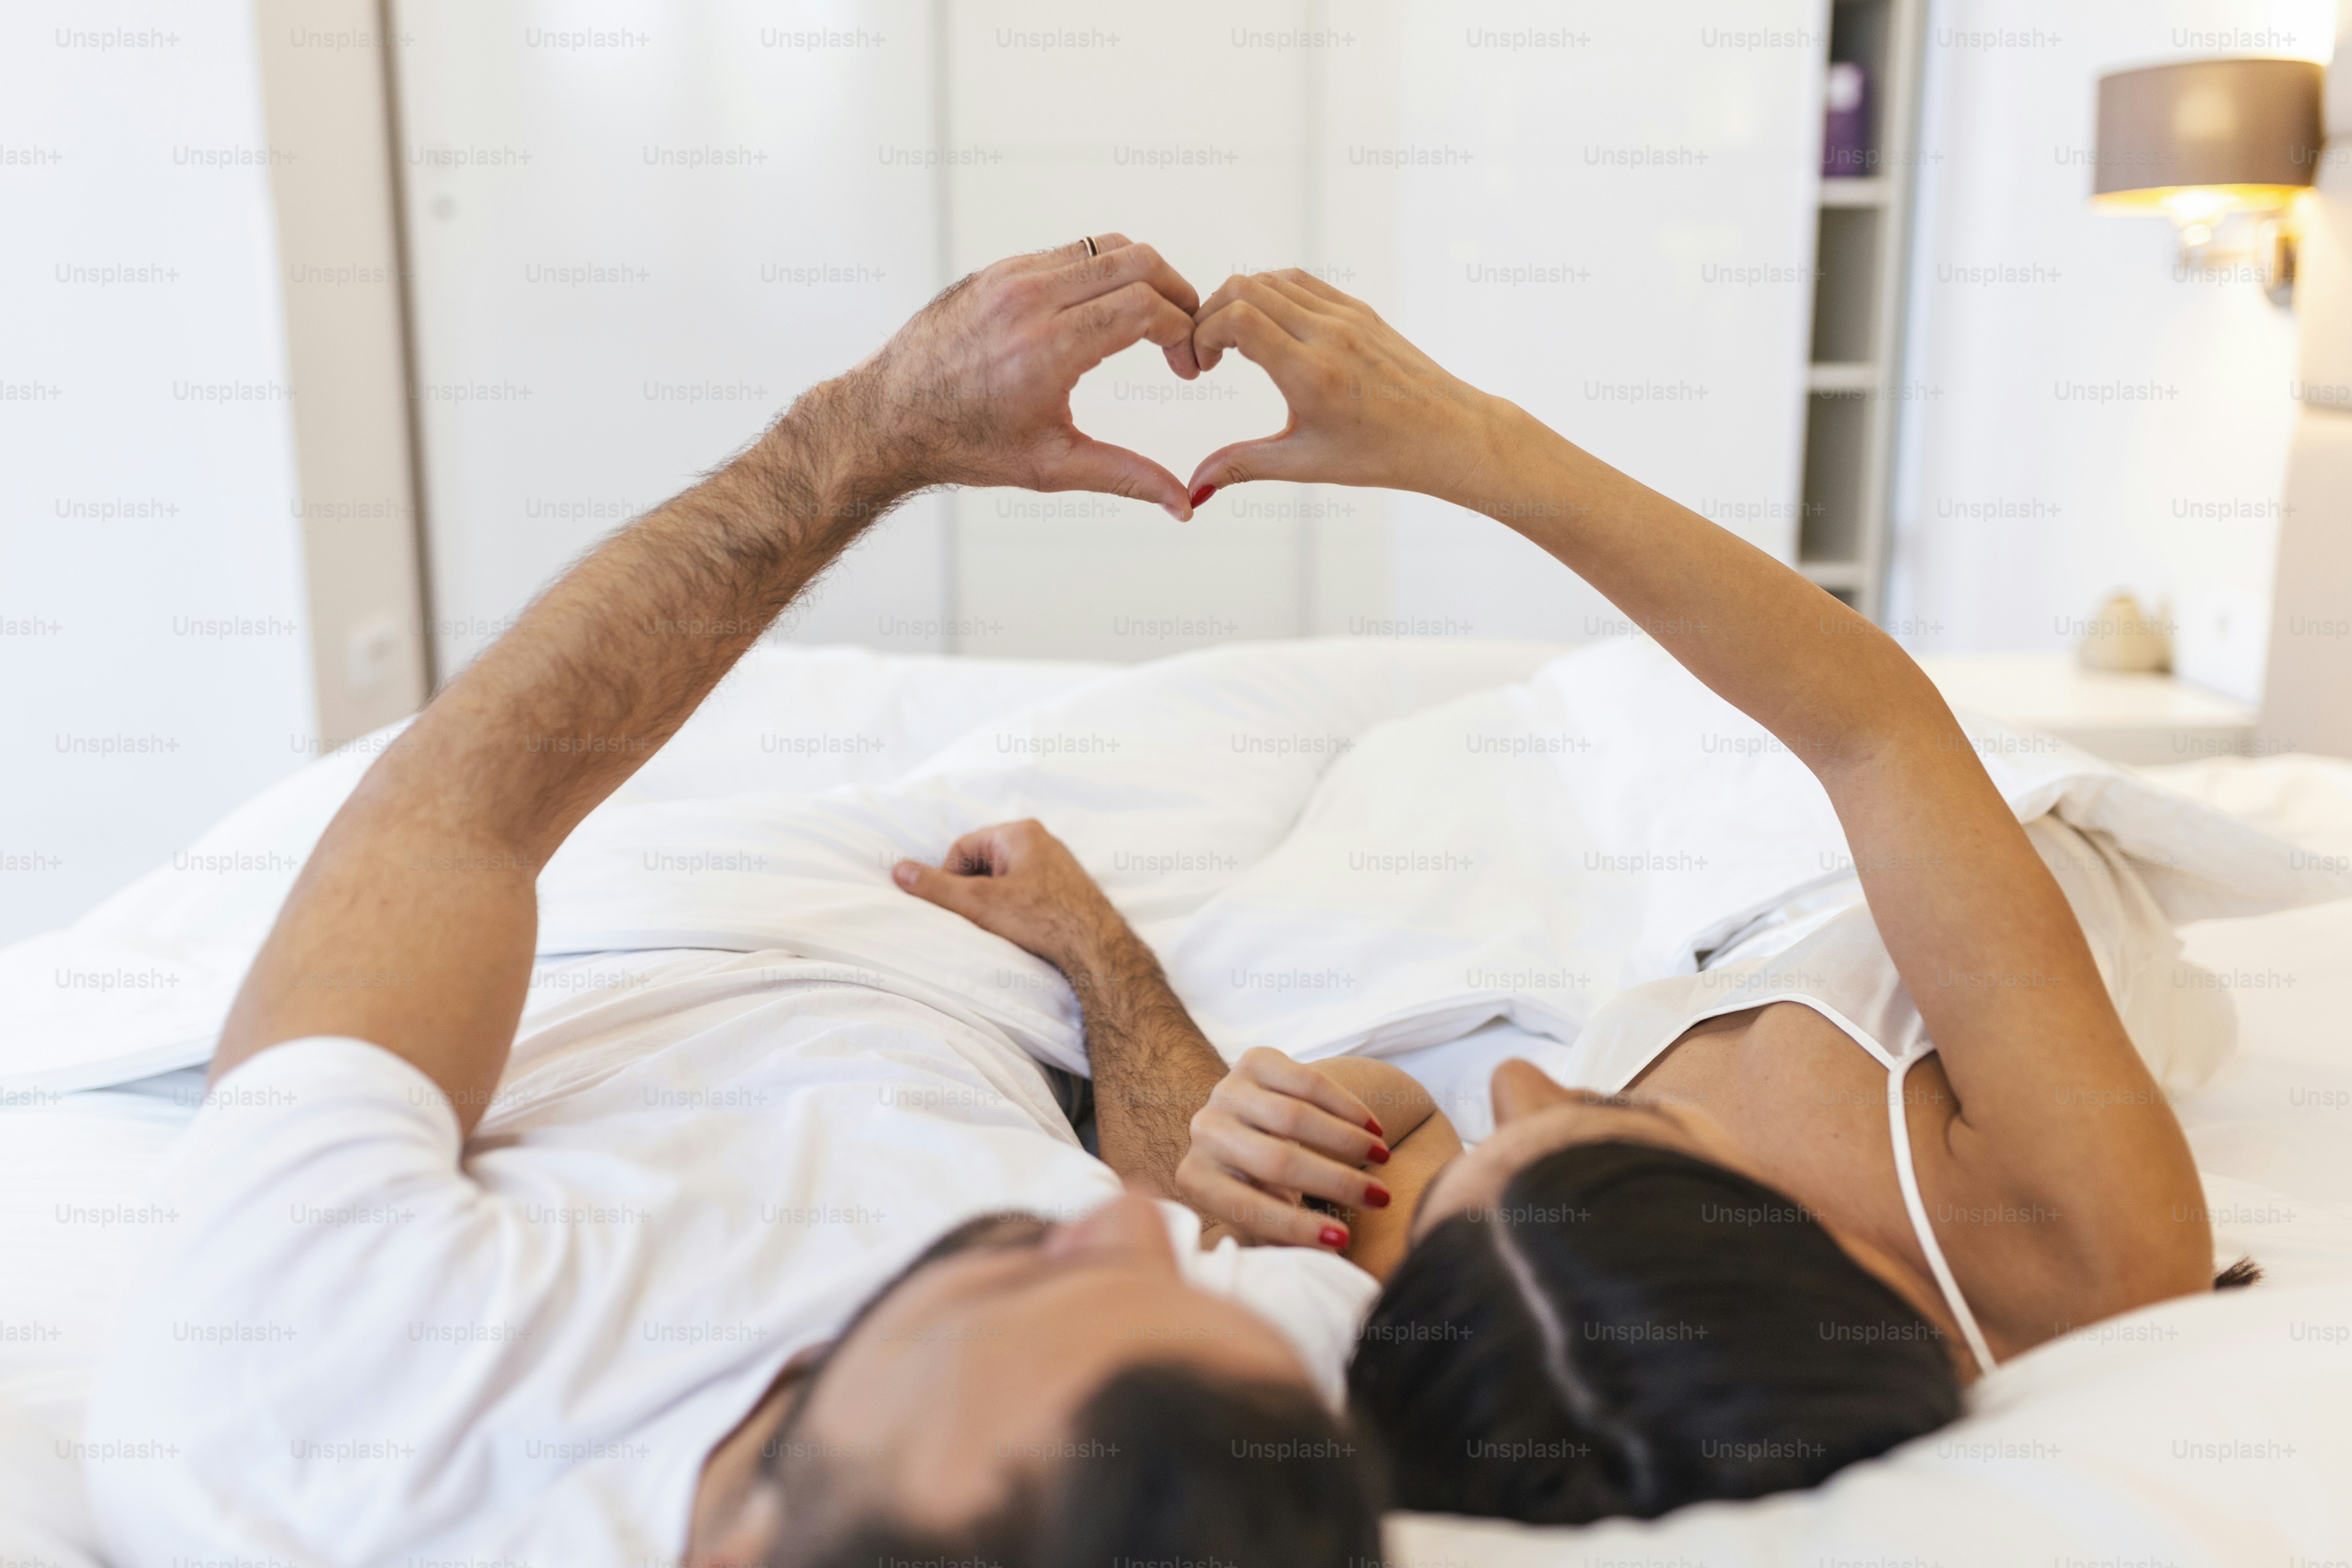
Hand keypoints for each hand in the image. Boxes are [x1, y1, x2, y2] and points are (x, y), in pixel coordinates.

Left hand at [850, 236, 1205, 517]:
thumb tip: (1185, 505)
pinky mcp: (997, 269)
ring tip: (1152, 320)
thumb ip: (1126, 477)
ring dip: (1143, 276)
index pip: (1144, 307)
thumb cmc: (963, 443)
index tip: (1187, 366)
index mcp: (1047, 348)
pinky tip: (1104, 313)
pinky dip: (1102, 273)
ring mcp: (1010, 276)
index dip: (1183, 332)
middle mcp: (1029, 299)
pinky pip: (1069, 252)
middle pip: (1136, 261)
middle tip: (1184, 335)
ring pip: (1105, 246)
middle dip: (1177, 294)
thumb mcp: (1052, 466)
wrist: (889, 418)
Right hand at [892, 818, 1129, 975]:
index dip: (950, 879)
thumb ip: (936, 887)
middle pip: (983, 862)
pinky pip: (1026, 891)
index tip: (957, 908)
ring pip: (1005, 879)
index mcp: (1019, 832)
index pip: (962, 848)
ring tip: (1002, 926)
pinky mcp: (1066, 887)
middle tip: (979, 918)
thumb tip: (899, 871)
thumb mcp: (978, 903)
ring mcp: (1056, 864)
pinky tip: (1022, 929)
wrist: (1096, 948)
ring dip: (994, 901)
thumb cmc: (1041, 919)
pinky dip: (1016, 908)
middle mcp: (1040, 840)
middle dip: (974, 890)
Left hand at [1176, 1047, 1393, 1251]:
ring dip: (1349, 1142)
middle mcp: (1203, 1131)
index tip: (1342, 1241)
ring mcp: (1225, 1091)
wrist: (1252, 1125)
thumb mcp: (1263, 1213)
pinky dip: (1347, 1106)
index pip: (1247, 1208)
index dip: (1296, 1228)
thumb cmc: (1262, 1185)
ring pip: (1295, 1118)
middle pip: (1276, 1161)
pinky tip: (1374, 1127)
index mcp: (1196, 1178)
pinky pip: (1308, 1082)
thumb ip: (1283, 1239)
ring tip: (1383, 1159)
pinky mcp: (1254, 1061)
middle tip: (1382, 1199)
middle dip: (1336, 1183)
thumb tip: (1329, 1261)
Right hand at [1182, 270, 1504, 505]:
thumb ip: (1243, 466)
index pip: (1237, 318)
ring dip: (1241, 300)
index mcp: (1310, 373)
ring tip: (1235, 340)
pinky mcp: (1360, 310)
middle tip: (1209, 352)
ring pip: (1273, 278)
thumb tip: (1194, 488)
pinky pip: (1303, 282)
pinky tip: (1269, 326)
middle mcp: (1327, 334)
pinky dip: (1273, 293)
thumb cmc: (1382, 454)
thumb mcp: (1306, 463)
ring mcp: (1347, 316)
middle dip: (1211, 313)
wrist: (1449, 434)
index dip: (1203, 333)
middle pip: (1246, 287)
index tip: (1202, 365)